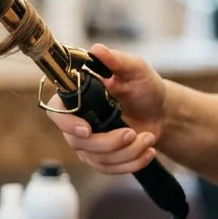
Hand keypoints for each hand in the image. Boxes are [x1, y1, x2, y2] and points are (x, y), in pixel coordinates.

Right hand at [45, 43, 167, 175]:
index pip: (57, 113)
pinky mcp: (103, 158)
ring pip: (98, 159)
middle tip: (132, 132)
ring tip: (149, 138)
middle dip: (108, 142)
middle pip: (78, 143)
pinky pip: (110, 169)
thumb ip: (116, 60)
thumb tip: (97, 49)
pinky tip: (148, 152)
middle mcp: (77, 121)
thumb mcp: (135, 69)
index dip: (67, 124)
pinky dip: (132, 163)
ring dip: (126, 152)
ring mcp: (88, 143)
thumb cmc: (144, 86)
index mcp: (77, 97)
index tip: (87, 129)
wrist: (160, 111)